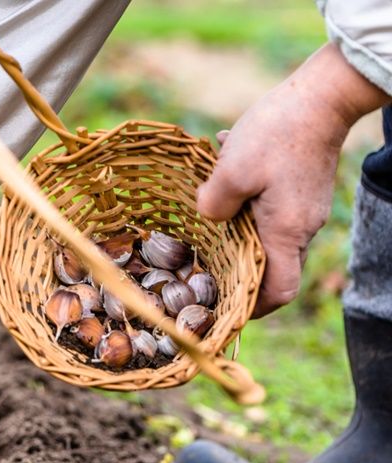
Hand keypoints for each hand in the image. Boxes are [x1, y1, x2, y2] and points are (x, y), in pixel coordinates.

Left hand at [196, 43, 389, 316]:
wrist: (321, 95)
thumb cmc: (278, 133)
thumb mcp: (231, 170)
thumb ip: (212, 204)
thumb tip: (206, 218)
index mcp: (286, 232)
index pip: (279, 291)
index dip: (253, 306)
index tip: (226, 306)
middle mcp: (302, 228)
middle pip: (269, 266)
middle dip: (235, 266)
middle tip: (202, 261)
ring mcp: (305, 208)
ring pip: (265, 232)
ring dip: (235, 222)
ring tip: (210, 197)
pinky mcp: (301, 189)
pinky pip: (270, 206)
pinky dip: (246, 197)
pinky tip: (226, 166)